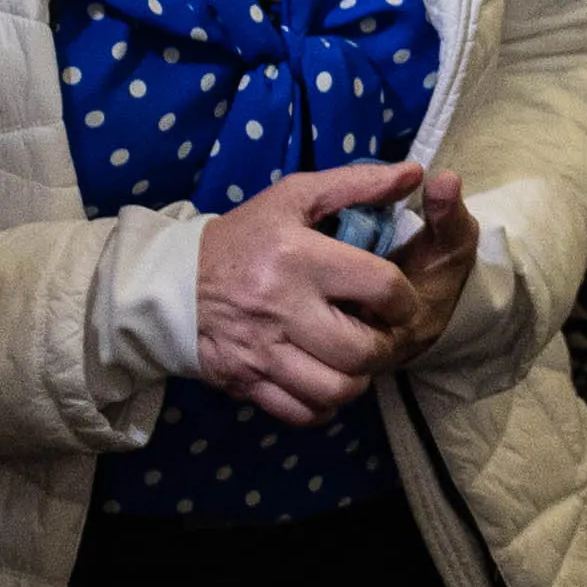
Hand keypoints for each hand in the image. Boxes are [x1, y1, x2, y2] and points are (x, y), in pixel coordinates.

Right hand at [188, 162, 472, 426]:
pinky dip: (324, 405)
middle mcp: (280, 307)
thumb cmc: (247, 237)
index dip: (403, 299)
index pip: (380, 287)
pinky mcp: (247, 382)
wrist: (174, 282)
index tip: (395, 299)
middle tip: (377, 332)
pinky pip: (303, 413)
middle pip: (362, 349)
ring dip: (357, 378)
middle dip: (383, 344)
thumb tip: (413, 173)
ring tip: (352, 357)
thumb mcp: (295, 196)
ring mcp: (262, 351)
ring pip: (336, 389)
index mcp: (297, 256)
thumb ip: (358, 183)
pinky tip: (324, 379)